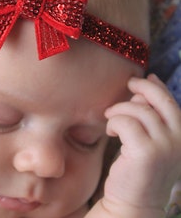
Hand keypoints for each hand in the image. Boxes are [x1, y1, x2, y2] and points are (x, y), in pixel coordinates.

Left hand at [102, 74, 180, 215]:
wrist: (134, 204)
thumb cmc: (138, 171)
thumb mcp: (150, 142)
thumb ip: (150, 119)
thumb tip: (141, 95)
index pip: (172, 103)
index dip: (158, 87)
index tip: (146, 78)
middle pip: (161, 101)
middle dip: (143, 87)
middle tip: (129, 84)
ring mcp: (166, 146)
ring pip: (139, 110)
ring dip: (120, 109)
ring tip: (111, 118)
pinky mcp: (146, 152)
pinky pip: (125, 122)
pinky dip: (114, 122)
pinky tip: (111, 132)